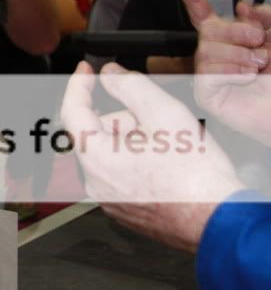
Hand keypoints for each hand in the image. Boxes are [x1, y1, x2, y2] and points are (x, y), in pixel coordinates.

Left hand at [60, 61, 243, 251]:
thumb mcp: (163, 112)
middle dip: (123, 119)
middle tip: (156, 120)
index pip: (72, 111)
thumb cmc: (196, 175)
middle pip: (96, 132)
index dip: (79, 85)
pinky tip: (165, 165)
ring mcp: (108, 199)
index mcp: (94, 158)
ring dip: (132, 141)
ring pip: (109, 153)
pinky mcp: (123, 210)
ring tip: (167, 148)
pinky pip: (119, 174)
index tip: (86, 70)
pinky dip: (136, 162)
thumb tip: (110, 74)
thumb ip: (130, 85)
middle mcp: (94, 182)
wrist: (219, 220)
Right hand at [175, 0, 270, 144]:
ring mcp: (209, 73)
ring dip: (239, 55)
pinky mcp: (206, 93)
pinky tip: (246, 78)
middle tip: (260, 43)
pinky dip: (232, 72)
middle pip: (210, 28)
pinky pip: (208, 72)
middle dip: (238, 31)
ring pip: (208, 49)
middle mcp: (217, 54)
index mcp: (232, 39)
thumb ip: (265, 17)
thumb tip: (243, 7)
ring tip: (257, 67)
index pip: (204, 14)